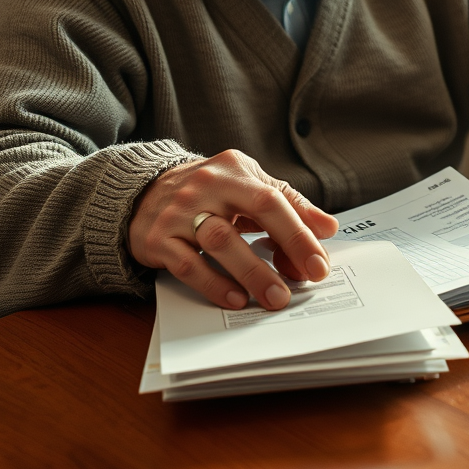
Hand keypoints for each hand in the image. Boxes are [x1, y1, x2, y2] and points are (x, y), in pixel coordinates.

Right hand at [129, 149, 338, 310]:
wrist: (140, 192)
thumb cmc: (208, 192)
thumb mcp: (247, 186)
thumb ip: (288, 204)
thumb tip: (328, 228)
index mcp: (235, 170)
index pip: (275, 199)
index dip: (300, 232)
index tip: (319, 263)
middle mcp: (208, 185)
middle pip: (255, 213)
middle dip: (285, 249)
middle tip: (304, 282)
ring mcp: (179, 211)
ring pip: (221, 241)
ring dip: (252, 272)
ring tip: (275, 297)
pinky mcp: (157, 238)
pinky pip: (188, 264)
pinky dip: (214, 284)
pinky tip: (236, 298)